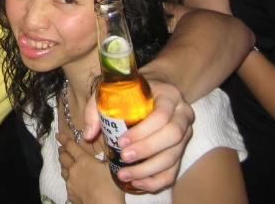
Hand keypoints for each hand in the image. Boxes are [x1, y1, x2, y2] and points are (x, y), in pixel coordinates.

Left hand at [57, 133, 123, 203]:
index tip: (58, 134)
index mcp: (83, 160)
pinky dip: (68, 178)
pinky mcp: (70, 193)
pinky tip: (72, 179)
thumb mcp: (112, 165)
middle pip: (63, 157)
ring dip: (64, 164)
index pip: (70, 146)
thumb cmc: (110, 186)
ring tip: (66, 162)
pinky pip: (66, 182)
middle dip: (62, 151)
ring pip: (63, 169)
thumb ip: (107, 151)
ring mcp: (70, 182)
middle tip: (62, 148)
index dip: (64, 139)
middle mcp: (73, 169)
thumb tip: (106, 139)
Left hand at [82, 76, 193, 192]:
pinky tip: (138, 183)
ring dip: (148, 169)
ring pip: (174, 156)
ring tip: (125, 174)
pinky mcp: (182, 150)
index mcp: (169, 95)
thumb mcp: (112, 91)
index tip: (121, 141)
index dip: (143, 131)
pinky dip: (156, 180)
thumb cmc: (131, 91)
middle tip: (124, 157)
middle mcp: (183, 114)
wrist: (153, 91)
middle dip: (147, 150)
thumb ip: (97, 108)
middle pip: (173, 136)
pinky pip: (174, 170)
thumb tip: (88, 134)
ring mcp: (186, 133)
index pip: (161, 115)